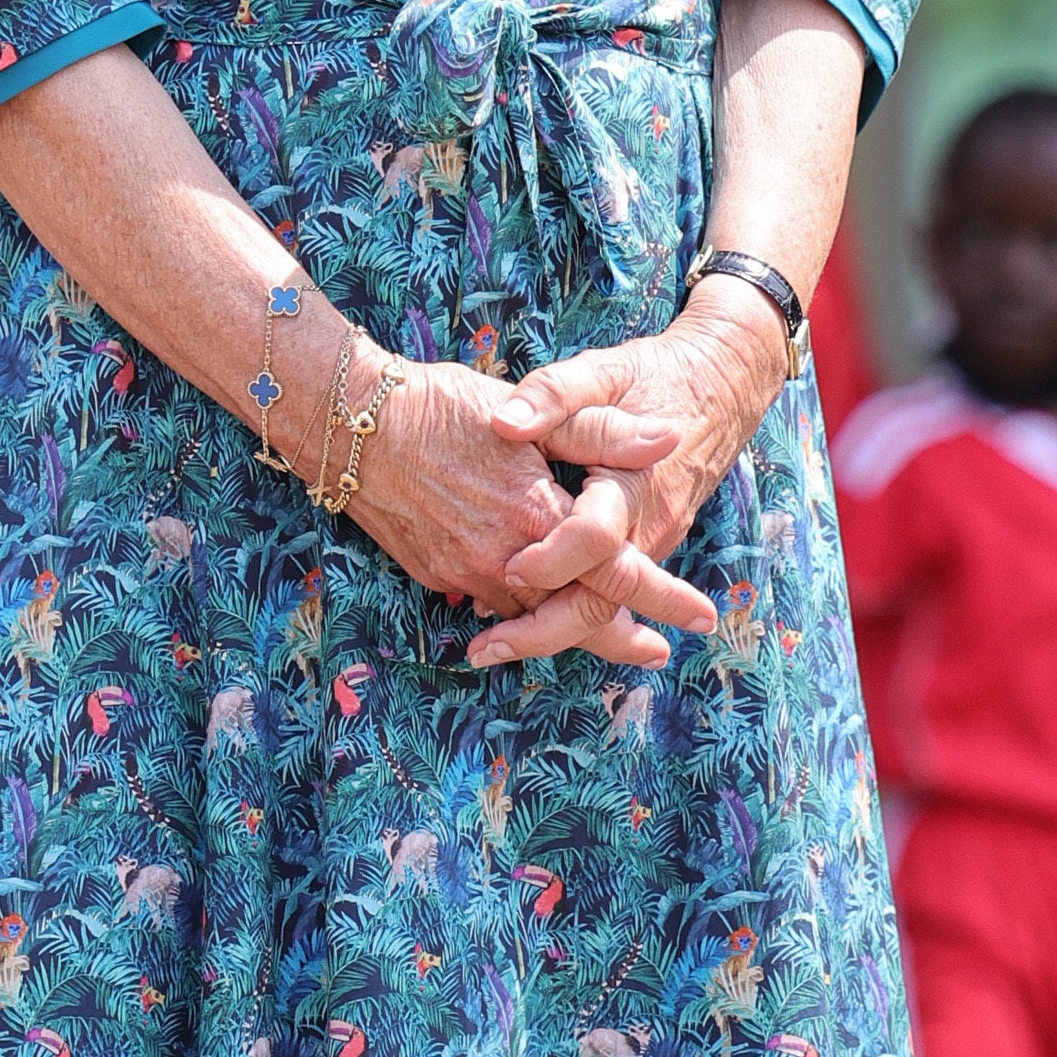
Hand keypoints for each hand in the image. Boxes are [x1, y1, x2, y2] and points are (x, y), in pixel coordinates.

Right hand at [349, 353, 703, 670]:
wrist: (355, 426)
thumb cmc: (447, 406)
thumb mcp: (535, 411)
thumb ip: (605, 433)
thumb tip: (669, 440)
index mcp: (540, 518)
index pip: (617, 573)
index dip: (663, 597)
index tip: (701, 617)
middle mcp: (505, 560)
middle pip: (577, 617)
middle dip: (620, 638)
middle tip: (655, 651)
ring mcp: (466, 574)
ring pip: (533, 619)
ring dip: (570, 630)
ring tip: (610, 639)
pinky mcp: (438, 575)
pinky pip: (492, 606)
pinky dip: (523, 614)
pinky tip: (536, 613)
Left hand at [467, 288, 791, 671]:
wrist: (724, 384)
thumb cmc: (656, 375)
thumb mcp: (603, 370)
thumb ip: (554, 395)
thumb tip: (504, 423)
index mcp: (633, 483)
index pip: (593, 539)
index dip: (549, 558)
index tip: (508, 566)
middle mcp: (648, 525)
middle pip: (600, 600)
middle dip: (542, 632)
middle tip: (486, 650)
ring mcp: (652, 540)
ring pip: (604, 604)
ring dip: (552, 630)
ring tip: (494, 647)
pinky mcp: (649, 543)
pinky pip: (609, 590)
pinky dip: (569, 609)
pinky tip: (524, 617)